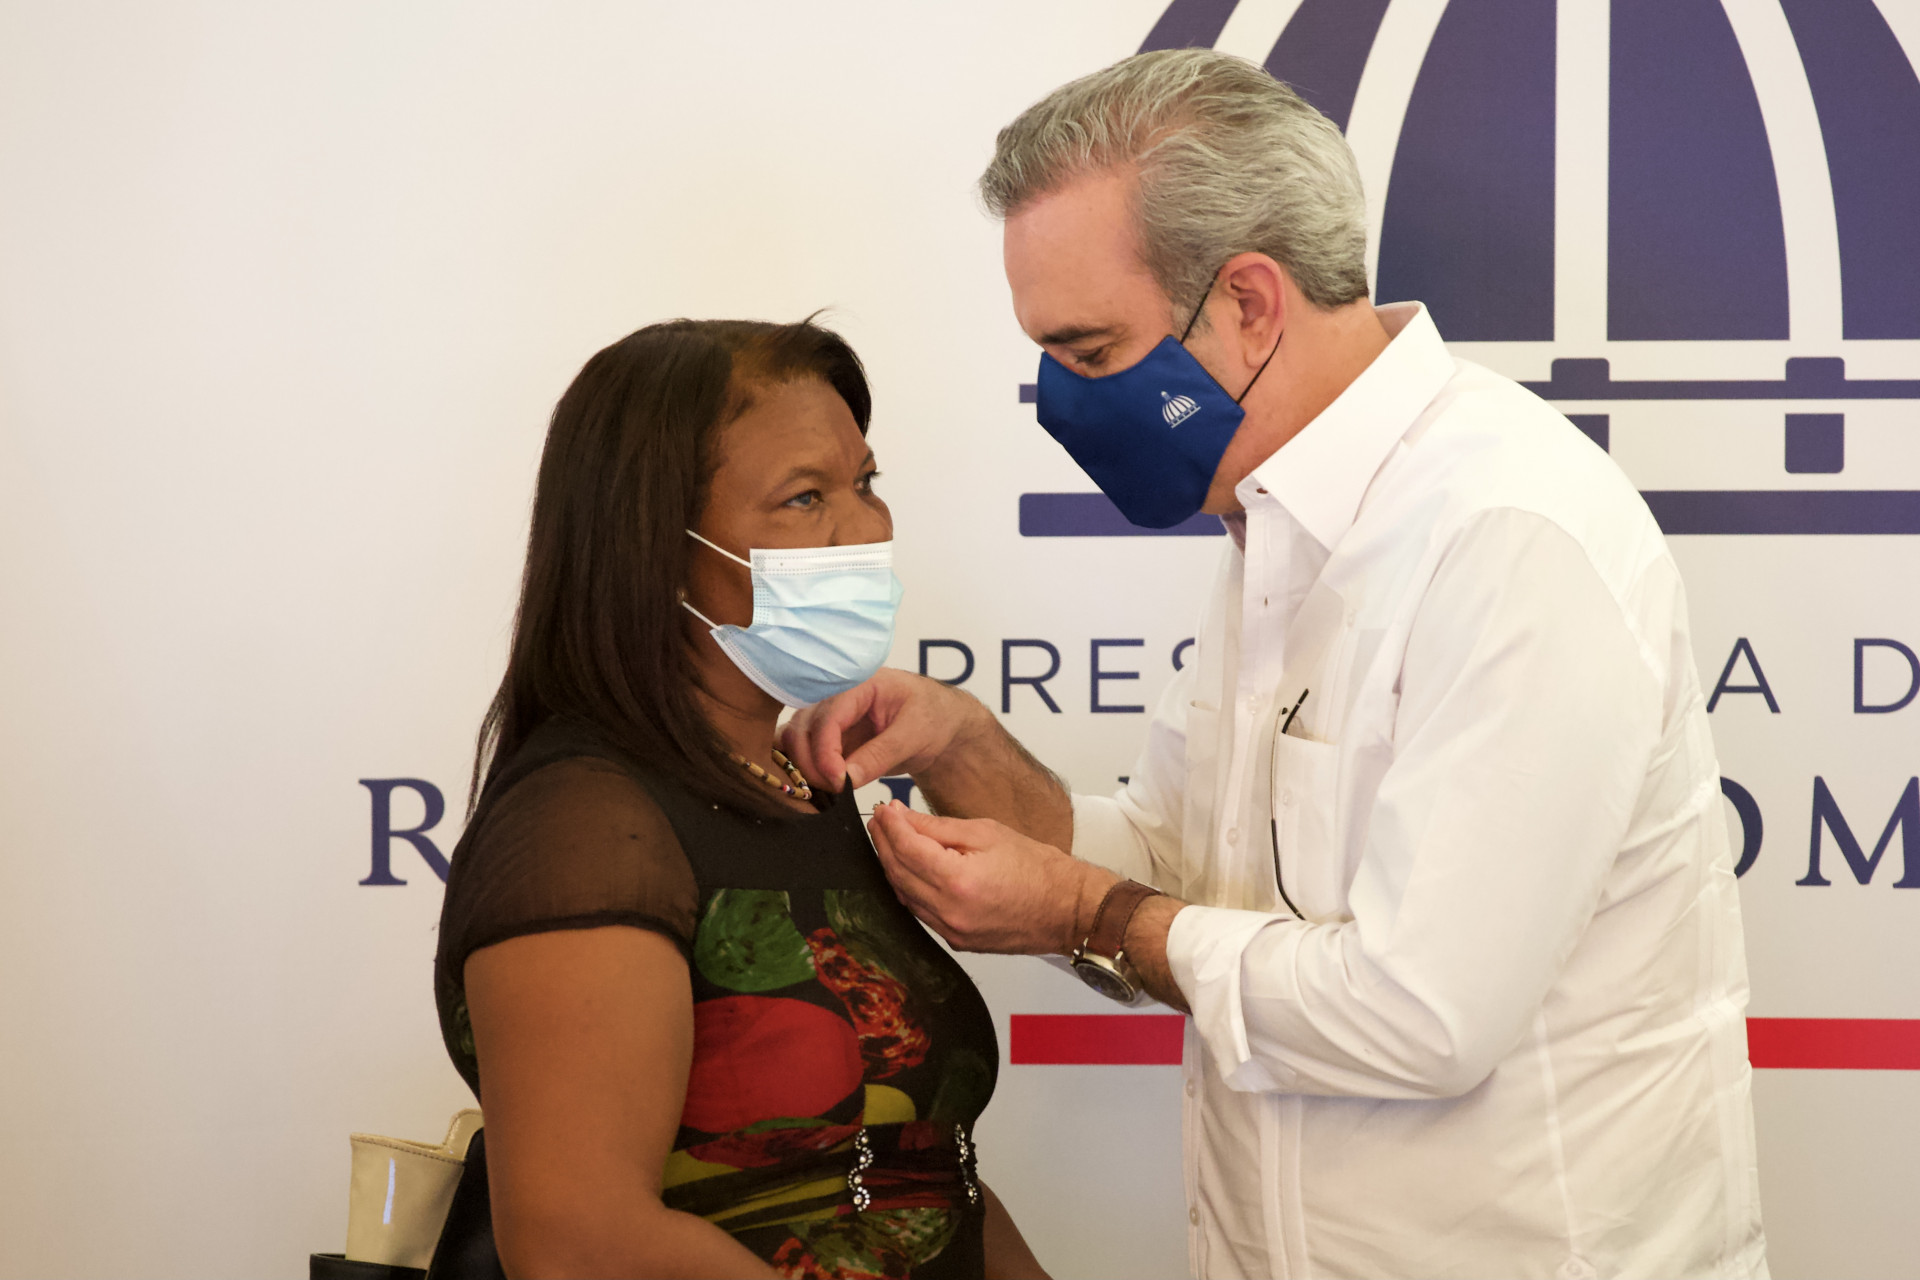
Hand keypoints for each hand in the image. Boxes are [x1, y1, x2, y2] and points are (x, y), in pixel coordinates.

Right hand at [781, 669, 984, 791]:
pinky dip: (802, 769)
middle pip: (802, 727)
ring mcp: (828, 717)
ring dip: (801, 767)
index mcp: (859, 684)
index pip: (827, 716)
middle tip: (832, 791)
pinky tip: (816, 789)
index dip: (825, 751)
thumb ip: (880, 755)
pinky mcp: (828, 738)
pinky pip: (803, 752)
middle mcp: (836, 697)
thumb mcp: (914, 735)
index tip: (837, 782)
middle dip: (810, 763)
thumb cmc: (932, 717)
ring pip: (794, 739)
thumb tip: (845, 780)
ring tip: (824, 792)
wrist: (940, 724)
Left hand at [865, 801, 1114, 954]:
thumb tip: (901, 817)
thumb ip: (938, 827)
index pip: (906, 849)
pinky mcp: (957, 941)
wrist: (1068, 908)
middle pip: (898, 874)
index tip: (884, 809)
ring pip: (904, 896)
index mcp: (957, 881)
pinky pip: (921, 912)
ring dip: (893, 867)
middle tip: (882, 821)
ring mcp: (952, 931)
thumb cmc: (1038, 867)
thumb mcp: (986, 832)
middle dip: (885, 844)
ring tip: (892, 840)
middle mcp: (949, 912)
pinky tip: (911, 869)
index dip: (890, 826)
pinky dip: (910, 889)